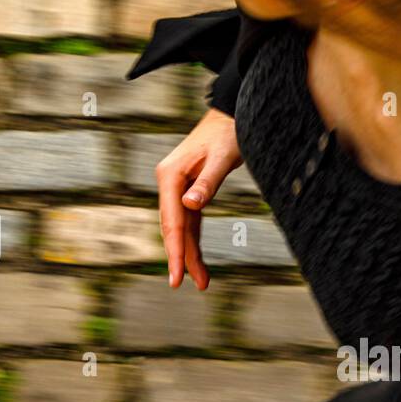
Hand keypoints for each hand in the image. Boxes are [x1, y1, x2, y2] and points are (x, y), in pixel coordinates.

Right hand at [155, 107, 241, 289]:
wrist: (230, 116)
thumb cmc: (228, 133)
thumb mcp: (222, 157)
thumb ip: (207, 182)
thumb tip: (190, 206)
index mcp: (170, 176)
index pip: (172, 221)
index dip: (174, 250)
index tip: (176, 276)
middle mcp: (169, 183)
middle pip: (173, 228)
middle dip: (180, 257)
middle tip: (184, 285)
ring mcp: (177, 189)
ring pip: (181, 228)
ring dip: (189, 254)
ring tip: (201, 282)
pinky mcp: (189, 192)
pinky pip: (190, 222)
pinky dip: (194, 241)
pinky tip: (198, 261)